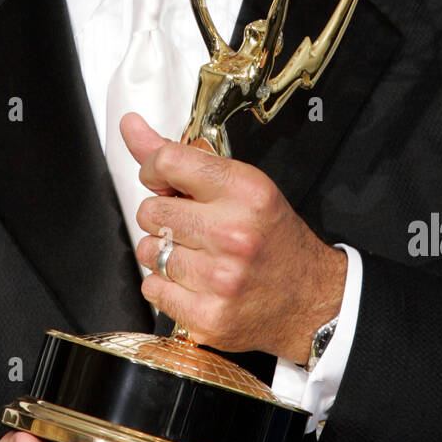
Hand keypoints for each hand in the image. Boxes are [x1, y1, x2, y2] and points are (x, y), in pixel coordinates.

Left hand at [121, 113, 345, 364]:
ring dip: (164, 253)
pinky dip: (166, 286)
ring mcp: (220, 278)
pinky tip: (195, 282)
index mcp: (246, 191)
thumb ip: (181, 157)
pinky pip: (152, 288)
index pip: (168, 162)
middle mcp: (233, 233)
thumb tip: (130, 126)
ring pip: (148, 251)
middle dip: (163, 216)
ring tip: (198, 256)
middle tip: (192, 225)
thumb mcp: (240, 186)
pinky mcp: (208, 316)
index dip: (154, 170)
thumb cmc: (273, 238)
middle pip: (150, 211)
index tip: (163, 180)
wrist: (311, 299)